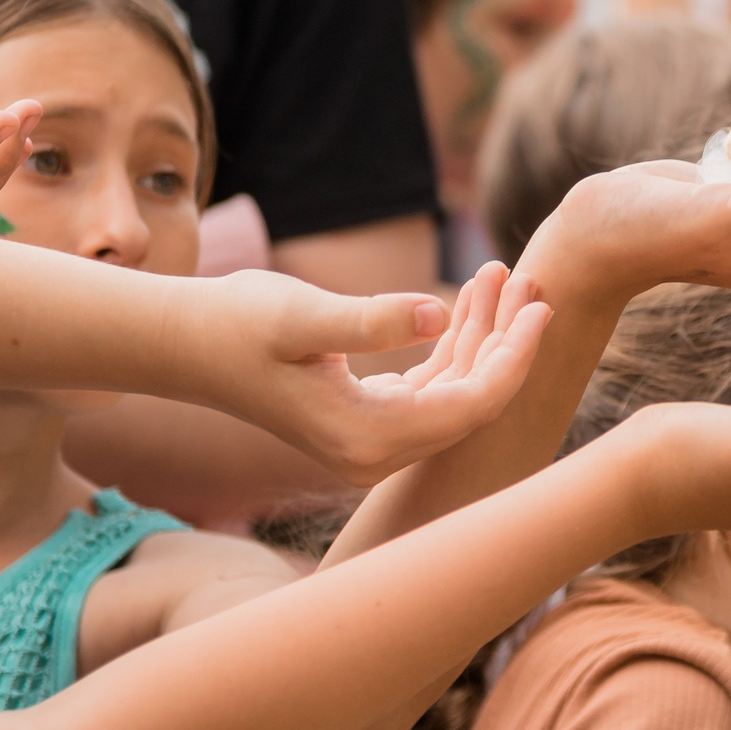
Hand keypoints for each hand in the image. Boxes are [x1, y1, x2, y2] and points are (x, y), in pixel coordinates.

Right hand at [179, 268, 546, 483]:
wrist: (186, 342)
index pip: (471, 406)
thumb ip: (373, 320)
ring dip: (481, 336)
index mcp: (367, 438)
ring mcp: (370, 444)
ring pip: (453, 392)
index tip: (544, 304)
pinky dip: (451, 344)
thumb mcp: (305, 315)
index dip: (515, 357)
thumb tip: (436, 313)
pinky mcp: (364, 421)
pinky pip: (428, 387)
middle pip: (470, 402)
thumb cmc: (238, 323)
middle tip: (528, 278)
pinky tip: (466, 299)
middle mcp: (373, 455)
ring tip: (500, 275)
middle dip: (506, 340)